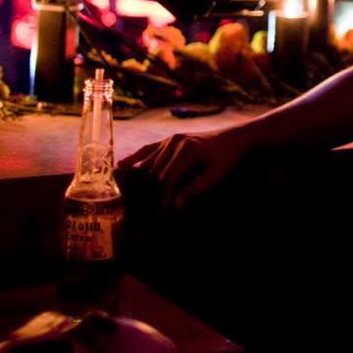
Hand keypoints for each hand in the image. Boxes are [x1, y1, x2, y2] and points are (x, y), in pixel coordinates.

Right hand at [117, 128, 250, 211]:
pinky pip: (147, 149)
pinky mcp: (168, 140)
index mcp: (188, 150)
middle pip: (158, 173)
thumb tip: (175, 204)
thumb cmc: (225, 158)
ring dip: (143, 179)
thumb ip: (196, 189)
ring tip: (133, 197)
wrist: (231, 138)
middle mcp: (176, 142)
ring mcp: (170, 139)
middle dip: (154, 192)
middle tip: (149, 210)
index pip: (169, 179)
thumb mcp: (216, 175)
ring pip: (150, 163)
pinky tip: (121, 165)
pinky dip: (135, 157)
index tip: (160, 213)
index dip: (164, 198)